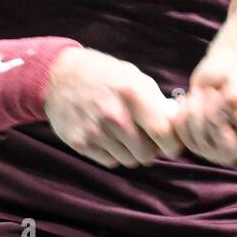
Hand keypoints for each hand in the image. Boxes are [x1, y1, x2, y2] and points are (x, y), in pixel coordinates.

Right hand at [44, 47, 182, 168]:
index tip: (171, 144)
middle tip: (145, 137)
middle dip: (151, 148)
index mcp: (132, 94)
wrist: (58, 76)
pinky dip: (113, 154)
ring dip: (132, 152)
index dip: (172, 144)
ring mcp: (95, 131)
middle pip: (147, 153)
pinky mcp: (81, 143)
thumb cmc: (103, 75)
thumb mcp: (134, 77)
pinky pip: (110, 162)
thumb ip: (156, 102)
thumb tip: (177, 125)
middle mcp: (114, 115)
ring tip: (124, 134)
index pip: (163, 133)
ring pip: (129, 161)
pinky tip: (108, 136)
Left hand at [173, 53, 236, 165]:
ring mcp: (222, 153)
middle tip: (212, 92)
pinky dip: (183, 112)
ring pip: (202, 139)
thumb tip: (233, 100)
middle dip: (215, 113)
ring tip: (203, 92)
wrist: (218, 79)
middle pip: (228, 147)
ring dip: (197, 107)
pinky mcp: (200, 148)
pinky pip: (184, 135)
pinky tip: (189, 100)